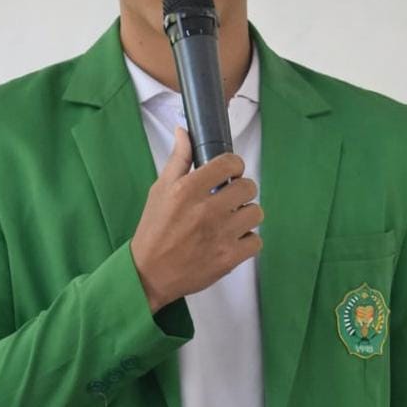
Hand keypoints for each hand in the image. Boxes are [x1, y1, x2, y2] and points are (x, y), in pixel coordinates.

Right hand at [130, 127, 263, 312]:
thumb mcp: (159, 189)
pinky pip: (256, 241)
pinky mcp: (229, 258)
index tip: (230, 173)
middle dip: (241, 190)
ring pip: (256, 213)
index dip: (234, 165)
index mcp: (188, 189)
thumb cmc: (154, 230)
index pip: (230, 163)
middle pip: (248, 187)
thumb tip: (184, 132)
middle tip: (229, 198)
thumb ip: (177, 159)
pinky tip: (232, 239)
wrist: (149, 273)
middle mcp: (207, 210)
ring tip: (231, 219)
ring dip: (246, 215)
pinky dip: (247, 240)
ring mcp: (220, 236)